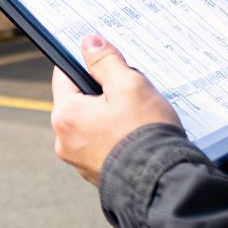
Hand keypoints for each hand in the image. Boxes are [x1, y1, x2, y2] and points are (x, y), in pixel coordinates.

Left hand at [50, 35, 179, 184]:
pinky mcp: (96, 174)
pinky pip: (102, 145)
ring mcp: (79, 160)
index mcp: (65, 116)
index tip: (101, 60)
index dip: (84, 63)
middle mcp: (64, 141)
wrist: (163, 184)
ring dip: (110, 117)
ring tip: (138, 117)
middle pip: (80, 102)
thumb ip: (106, 61)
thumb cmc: (145, 134)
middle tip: (130, 92)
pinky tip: (137, 137)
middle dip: (103, 93)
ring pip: (92, 124)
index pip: (64, 76)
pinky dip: (116, 138)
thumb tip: (89, 43)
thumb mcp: (129, 85)